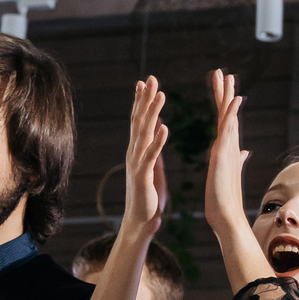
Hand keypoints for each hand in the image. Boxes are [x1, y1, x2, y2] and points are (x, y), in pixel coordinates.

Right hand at [118, 76, 168, 244]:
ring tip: (160, 94)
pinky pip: (151, 155)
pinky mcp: (143, 176)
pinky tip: (165, 128)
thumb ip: (154, 147)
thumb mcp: (152, 167)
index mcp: (137, 150)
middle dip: (145, 98)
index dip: (141, 100)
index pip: (138, 120)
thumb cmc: (148, 196)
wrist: (140, 221)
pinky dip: (158, 141)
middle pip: (138, 120)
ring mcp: (137, 163)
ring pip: (144, 133)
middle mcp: (134, 152)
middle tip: (151, 78)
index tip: (144, 81)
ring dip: (152, 112)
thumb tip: (158, 128)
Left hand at [204, 69, 248, 239]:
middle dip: (225, 92)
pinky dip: (231, 114)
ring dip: (228, 96)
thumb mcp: (228, 174)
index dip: (224, 101)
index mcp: (226, 149)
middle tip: (223, 72)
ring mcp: (228, 149)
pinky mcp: (224, 155)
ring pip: (229, 117)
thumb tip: (244, 151)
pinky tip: (233, 101)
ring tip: (226, 77)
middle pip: (228, 113)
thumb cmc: (224, 200)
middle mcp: (229, 146)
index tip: (223, 84)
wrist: (227, 217)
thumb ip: (237, 160)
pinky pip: (228, 130)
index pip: (225, 119)